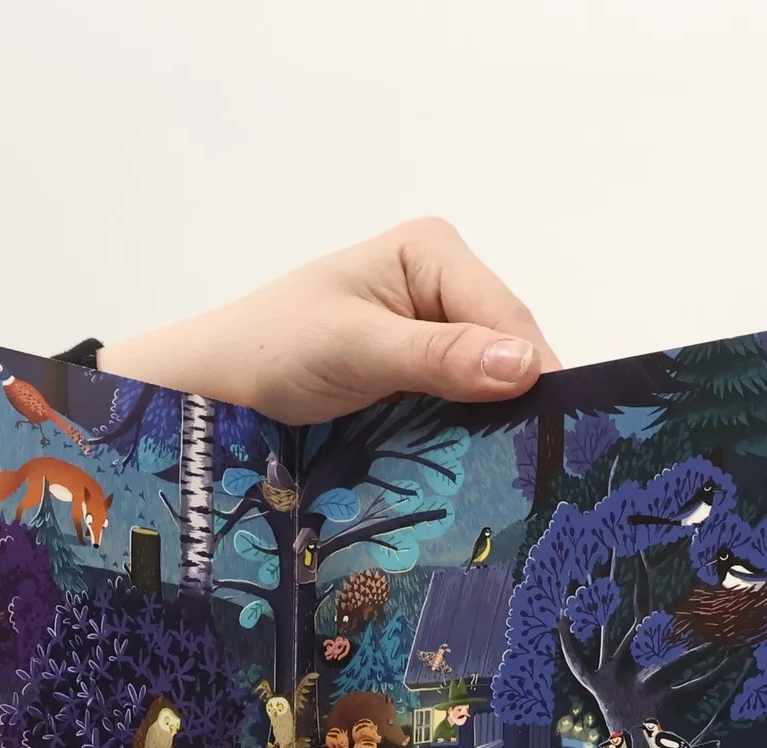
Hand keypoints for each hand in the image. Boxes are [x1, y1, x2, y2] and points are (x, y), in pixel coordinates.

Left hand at [98, 216, 562, 424]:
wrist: (211, 390)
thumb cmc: (271, 350)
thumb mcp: (358, 349)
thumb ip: (439, 356)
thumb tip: (523, 366)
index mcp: (432, 252)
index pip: (506, 316)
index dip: (533, 374)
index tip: (554, 433)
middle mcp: (440, 286)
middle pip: (507, 352)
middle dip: (516, 402)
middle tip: (535, 469)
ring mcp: (431, 336)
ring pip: (490, 386)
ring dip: (494, 426)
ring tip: (514, 476)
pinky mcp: (418, 380)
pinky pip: (461, 408)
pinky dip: (468, 437)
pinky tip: (476, 468)